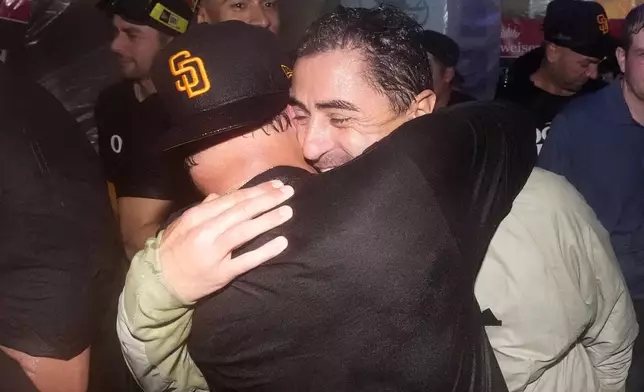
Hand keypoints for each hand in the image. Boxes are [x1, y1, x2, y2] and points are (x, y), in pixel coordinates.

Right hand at [159, 180, 294, 303]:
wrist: (159, 284)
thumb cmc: (173, 251)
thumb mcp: (182, 225)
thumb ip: (202, 209)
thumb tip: (218, 196)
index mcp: (197, 217)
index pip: (232, 199)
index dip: (256, 190)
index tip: (275, 184)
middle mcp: (205, 232)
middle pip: (241, 211)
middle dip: (267, 199)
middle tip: (288, 191)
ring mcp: (214, 253)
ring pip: (245, 231)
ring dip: (269, 219)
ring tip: (288, 211)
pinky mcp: (221, 274)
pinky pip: (247, 260)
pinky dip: (265, 251)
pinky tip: (282, 242)